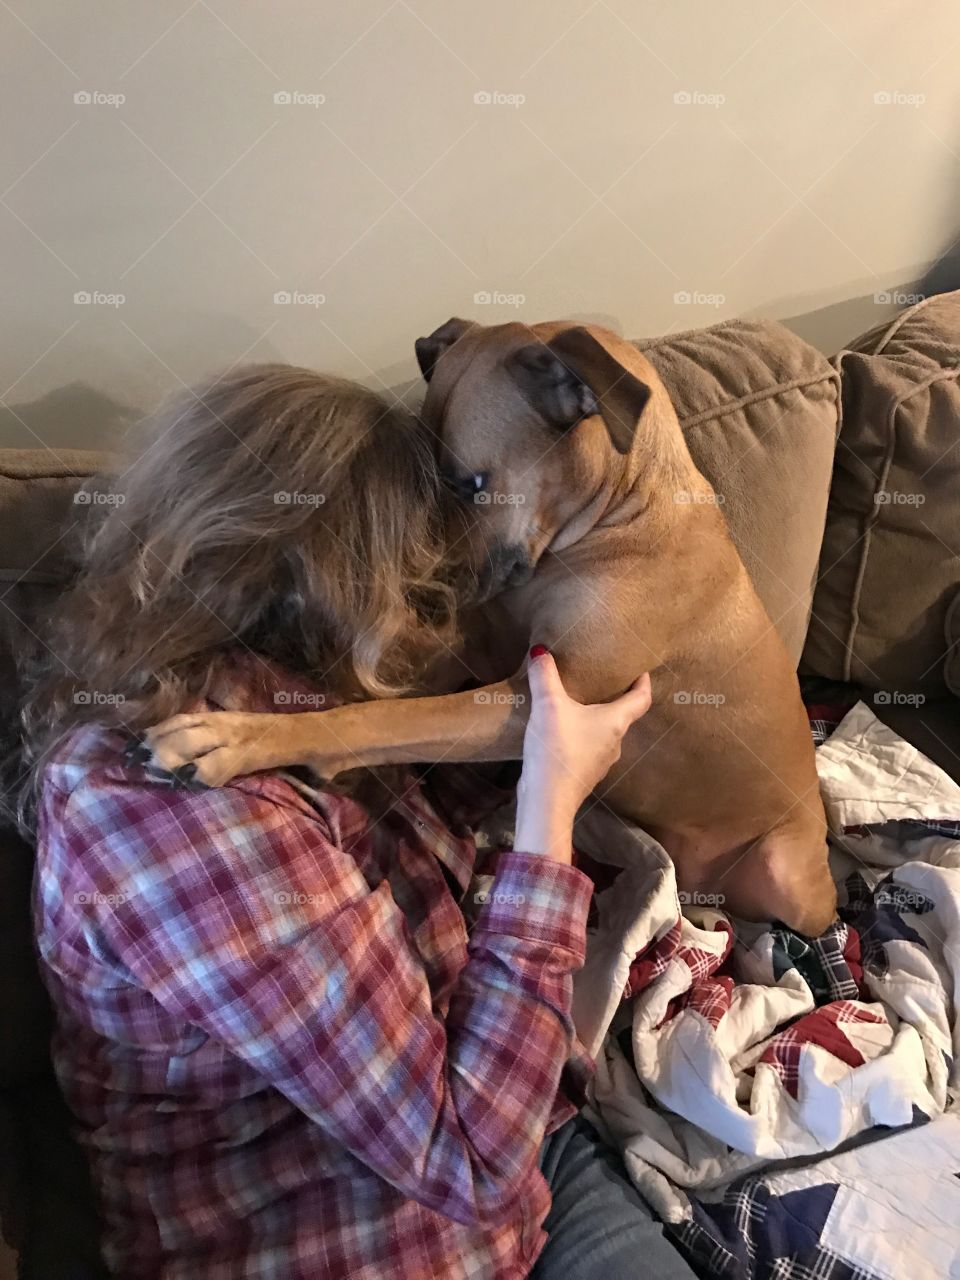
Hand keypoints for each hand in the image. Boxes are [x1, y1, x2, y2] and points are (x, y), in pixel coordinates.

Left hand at [140, 709, 356, 786]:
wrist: (335, 737)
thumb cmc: (302, 750)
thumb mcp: (263, 751)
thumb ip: (238, 759)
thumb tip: (212, 776)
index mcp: (233, 722)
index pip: (187, 720)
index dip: (159, 731)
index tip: (133, 746)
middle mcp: (234, 723)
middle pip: (184, 726)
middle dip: (156, 742)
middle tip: (130, 760)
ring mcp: (246, 734)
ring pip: (198, 738)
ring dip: (171, 753)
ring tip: (150, 768)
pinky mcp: (259, 750)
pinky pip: (226, 760)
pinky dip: (205, 770)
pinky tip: (187, 779)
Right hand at [513, 648, 651, 861]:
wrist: (547, 800)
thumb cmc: (558, 748)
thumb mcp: (549, 705)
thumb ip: (545, 676)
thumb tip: (540, 652)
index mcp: (616, 722)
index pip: (642, 698)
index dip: (644, 682)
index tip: (640, 669)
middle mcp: (615, 742)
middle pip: (622, 715)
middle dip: (615, 698)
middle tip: (603, 680)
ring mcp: (601, 761)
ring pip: (604, 733)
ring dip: (596, 719)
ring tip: (579, 703)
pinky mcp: (584, 773)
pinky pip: (588, 747)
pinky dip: (581, 735)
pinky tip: (562, 731)